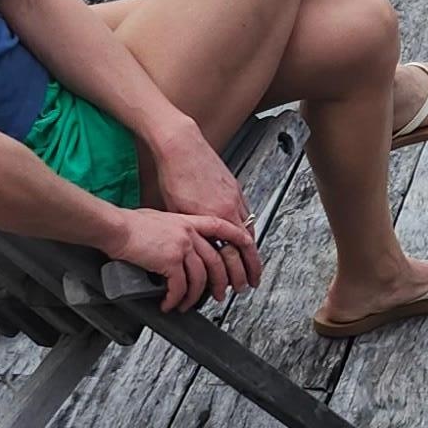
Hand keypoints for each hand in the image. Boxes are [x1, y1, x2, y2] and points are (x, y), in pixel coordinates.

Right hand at [113, 203, 259, 313]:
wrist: (116, 227)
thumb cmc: (130, 224)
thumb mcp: (160, 219)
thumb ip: (175, 230)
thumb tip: (176, 245)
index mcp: (188, 221)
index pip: (222, 227)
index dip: (238, 239)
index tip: (248, 251)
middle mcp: (189, 232)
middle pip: (216, 261)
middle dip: (221, 282)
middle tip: (219, 295)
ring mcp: (182, 246)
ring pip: (199, 278)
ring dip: (193, 297)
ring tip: (185, 305)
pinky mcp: (170, 260)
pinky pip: (179, 287)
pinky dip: (175, 300)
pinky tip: (168, 304)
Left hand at [144, 121, 259, 271]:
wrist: (181, 144)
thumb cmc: (175, 175)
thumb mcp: (177, 211)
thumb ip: (192, 232)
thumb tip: (194, 249)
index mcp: (217, 216)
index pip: (237, 251)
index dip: (242, 270)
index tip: (244, 283)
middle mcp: (231, 207)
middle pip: (249, 242)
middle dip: (252, 264)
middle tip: (252, 279)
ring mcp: (234, 195)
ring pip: (248, 226)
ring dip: (248, 246)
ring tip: (247, 259)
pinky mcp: (233, 185)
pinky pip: (244, 211)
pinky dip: (244, 225)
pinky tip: (239, 230)